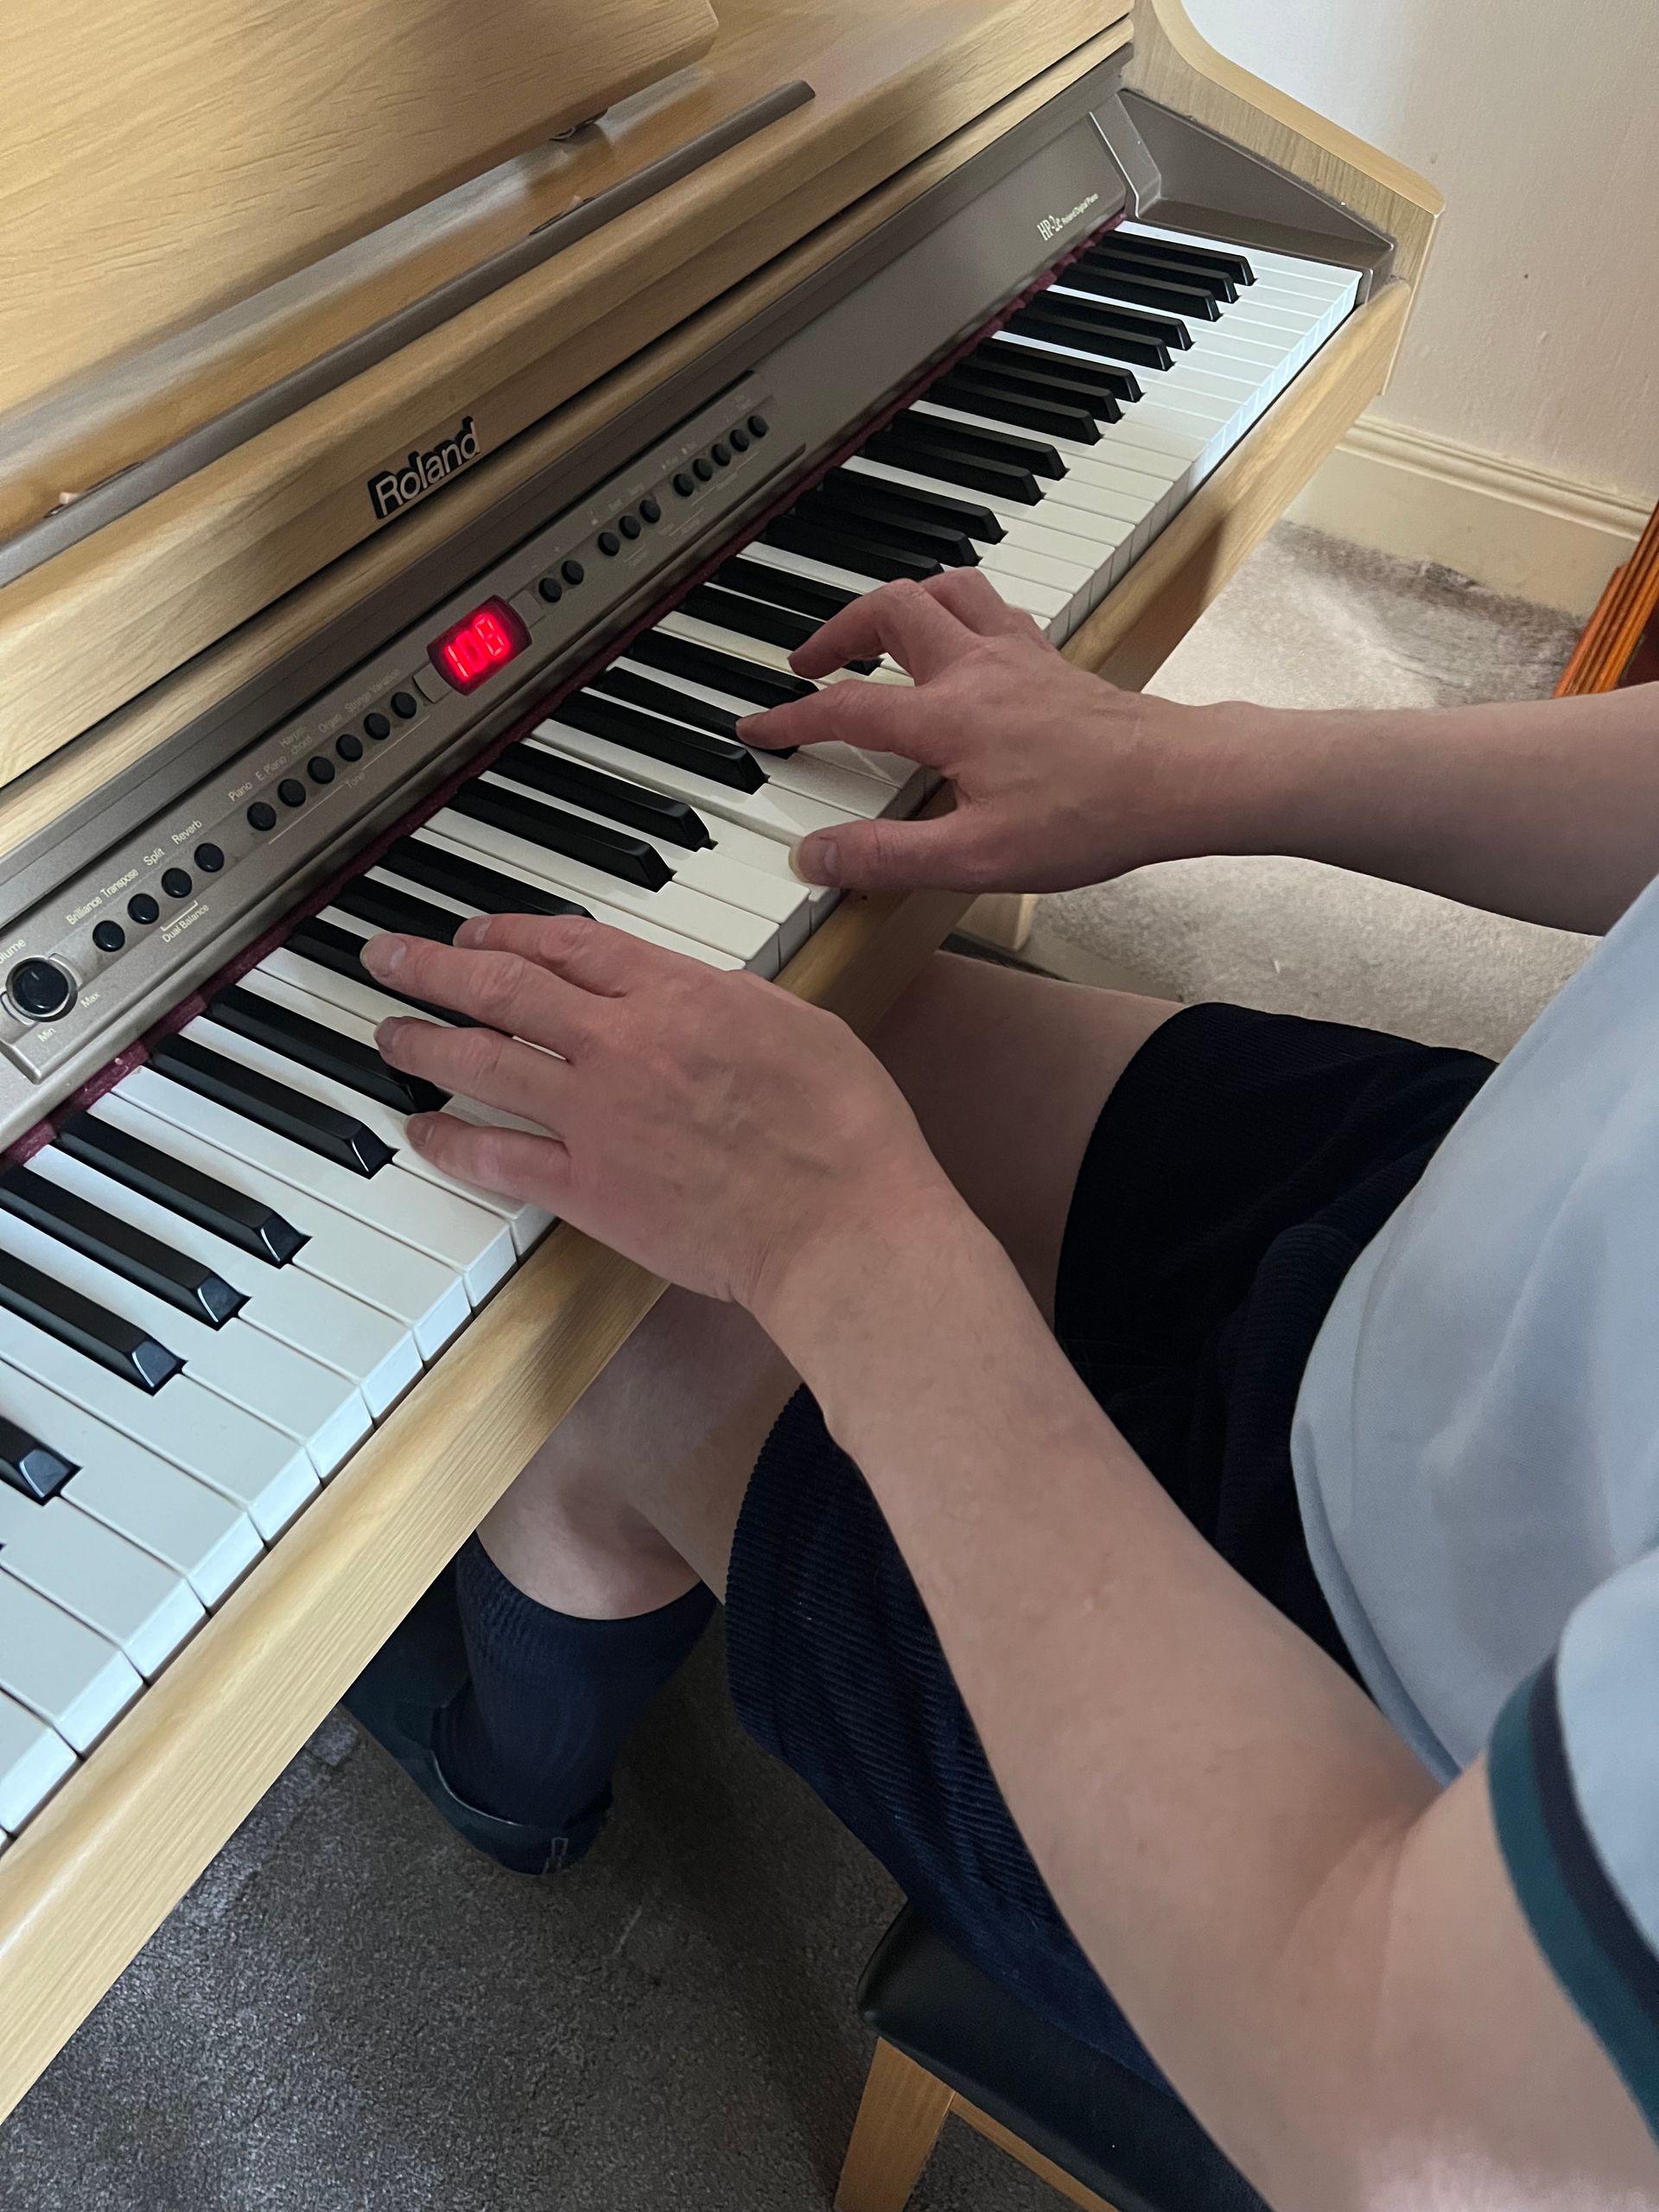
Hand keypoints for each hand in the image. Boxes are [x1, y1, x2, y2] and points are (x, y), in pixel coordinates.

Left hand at [363, 914, 962, 1312]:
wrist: (838, 1223)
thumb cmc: (842, 1132)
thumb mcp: (800, 1025)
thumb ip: (732, 1003)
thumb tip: (698, 995)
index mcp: (678, 994)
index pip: (569, 945)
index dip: (511, 933)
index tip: (480, 933)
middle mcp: (621, 1044)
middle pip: (503, 987)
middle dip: (434, 967)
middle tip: (388, 957)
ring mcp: (595, 1117)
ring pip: (482, 1062)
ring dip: (423, 1043)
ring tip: (386, 1033)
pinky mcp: (587, 1188)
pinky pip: (496, 1156)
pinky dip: (449, 1143)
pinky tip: (422, 1133)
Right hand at [739, 568, 1227, 893]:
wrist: (1178, 781)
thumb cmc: (1089, 816)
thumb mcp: (975, 858)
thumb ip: (886, 857)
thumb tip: (815, 858)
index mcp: (947, 717)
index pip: (847, 708)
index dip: (792, 719)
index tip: (757, 729)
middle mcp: (977, 669)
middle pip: (890, 611)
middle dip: (837, 631)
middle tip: (808, 663)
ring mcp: (1019, 657)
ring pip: (947, 589)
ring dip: (901, 602)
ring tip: (876, 632)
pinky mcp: (1052, 661)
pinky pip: (994, 609)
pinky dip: (960, 611)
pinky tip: (964, 642)